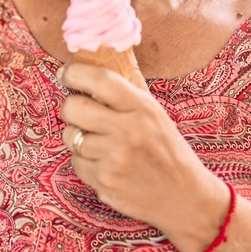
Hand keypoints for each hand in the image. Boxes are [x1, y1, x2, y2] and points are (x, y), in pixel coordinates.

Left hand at [56, 62, 229, 251]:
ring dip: (78, 137)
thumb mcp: (156, 113)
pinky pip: (76, 162)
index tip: (66, 73)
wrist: (184, 197)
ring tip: (100, 142)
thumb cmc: (167, 149)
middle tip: (80, 111)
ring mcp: (114, 159)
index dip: (75, 73)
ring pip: (70, 136)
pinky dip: (85, 162)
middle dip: (71, 107)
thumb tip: (108, 54)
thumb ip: (130, 86)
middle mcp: (127, 132)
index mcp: (142, 108)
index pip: (100, 80)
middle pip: (73, 107)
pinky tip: (104, 163)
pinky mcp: (104, 182)